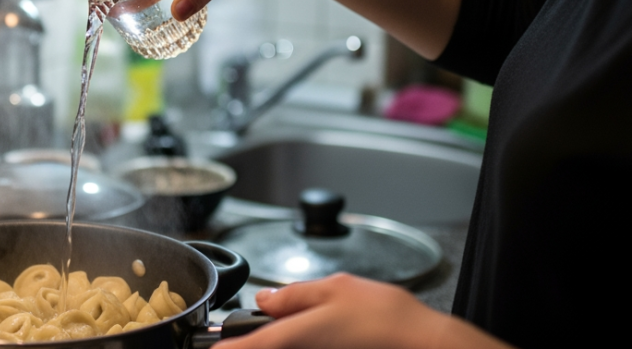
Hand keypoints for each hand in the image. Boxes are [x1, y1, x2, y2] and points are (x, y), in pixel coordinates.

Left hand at [215, 275, 511, 348]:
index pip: (247, 345)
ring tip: (268, 332)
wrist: (423, 343)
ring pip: (285, 347)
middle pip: (266, 347)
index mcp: (294, 333)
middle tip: (238, 334)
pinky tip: (309, 333)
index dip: (224, 348)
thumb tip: (266, 298)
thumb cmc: (386, 317)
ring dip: (272, 341)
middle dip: (251, 340)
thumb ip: (295, 294)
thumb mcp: (335, 288)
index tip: (207, 347)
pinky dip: (297, 341)